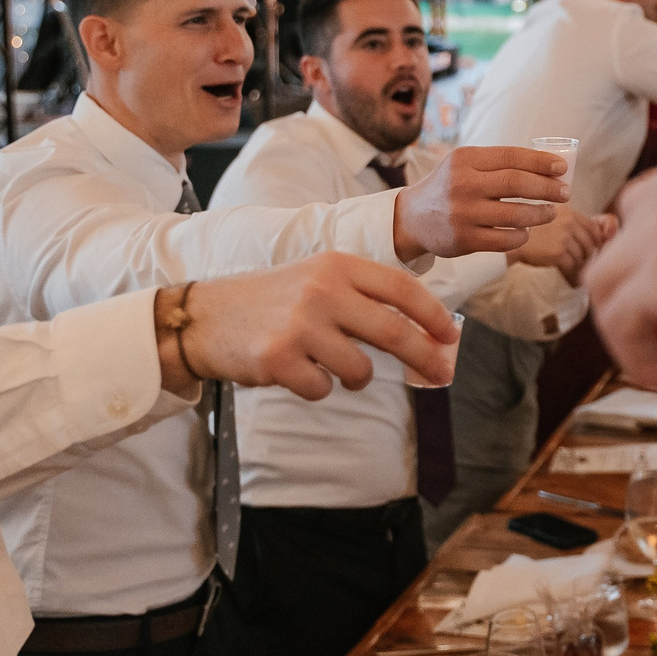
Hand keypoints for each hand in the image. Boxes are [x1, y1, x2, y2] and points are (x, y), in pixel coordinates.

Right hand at [173, 252, 461, 400]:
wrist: (206, 316)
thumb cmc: (272, 301)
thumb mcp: (317, 279)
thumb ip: (362, 299)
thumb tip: (422, 333)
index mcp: (337, 265)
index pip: (401, 289)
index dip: (433, 315)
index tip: (450, 337)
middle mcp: (322, 291)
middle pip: (393, 332)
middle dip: (425, 357)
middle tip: (441, 375)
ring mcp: (300, 325)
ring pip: (359, 370)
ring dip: (356, 378)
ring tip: (334, 368)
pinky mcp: (279, 359)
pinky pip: (323, 389)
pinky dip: (318, 388)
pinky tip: (297, 371)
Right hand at [392, 145, 568, 261]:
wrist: (411, 219)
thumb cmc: (449, 187)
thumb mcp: (465, 165)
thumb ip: (499, 164)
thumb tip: (548, 166)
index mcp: (465, 159)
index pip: (511, 156)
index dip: (541, 162)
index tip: (562, 168)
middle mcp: (463, 185)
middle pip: (517, 184)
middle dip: (548, 188)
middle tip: (565, 193)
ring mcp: (463, 214)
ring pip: (515, 215)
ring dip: (540, 214)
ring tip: (550, 213)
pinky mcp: (464, 241)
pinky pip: (505, 240)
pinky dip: (522, 236)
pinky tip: (526, 232)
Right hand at [511, 209, 619, 282]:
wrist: (511, 243)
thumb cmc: (534, 233)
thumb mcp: (555, 219)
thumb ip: (578, 223)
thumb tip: (611, 226)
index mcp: (568, 212)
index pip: (594, 227)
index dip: (597, 241)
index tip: (593, 249)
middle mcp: (568, 222)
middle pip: (591, 243)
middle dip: (589, 254)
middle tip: (582, 261)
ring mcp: (563, 237)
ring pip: (583, 255)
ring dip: (580, 263)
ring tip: (571, 265)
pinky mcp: (558, 253)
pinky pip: (574, 265)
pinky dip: (572, 271)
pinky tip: (566, 271)